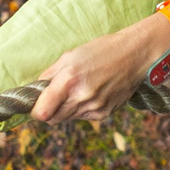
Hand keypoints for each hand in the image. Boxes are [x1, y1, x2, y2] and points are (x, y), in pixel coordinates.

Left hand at [31, 5, 169, 124]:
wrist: (135, 55)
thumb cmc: (101, 50)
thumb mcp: (70, 56)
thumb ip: (49, 74)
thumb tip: (35, 90)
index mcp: (69, 80)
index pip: (42, 112)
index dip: (35, 110)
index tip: (36, 104)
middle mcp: (81, 97)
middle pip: (53, 119)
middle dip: (49, 110)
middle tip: (53, 97)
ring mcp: (94, 107)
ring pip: (67, 118)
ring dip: (65, 109)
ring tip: (76, 90)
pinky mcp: (105, 113)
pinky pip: (83, 117)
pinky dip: (81, 109)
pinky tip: (91, 93)